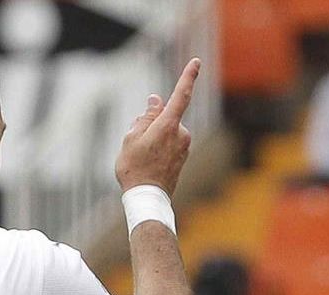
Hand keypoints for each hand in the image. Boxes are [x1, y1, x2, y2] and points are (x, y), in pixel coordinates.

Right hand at [115, 57, 201, 193]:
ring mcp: (184, 146)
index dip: (188, 76)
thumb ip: (145, 116)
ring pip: (166, 132)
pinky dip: (159, 149)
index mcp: (169, 125)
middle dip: (151, 123)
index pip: (181, 95)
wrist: (147, 198)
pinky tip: (149, 164)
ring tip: (141, 158)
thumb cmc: (135, 168)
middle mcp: (181, 133)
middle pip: (165, 117)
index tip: (196, 61)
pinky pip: (169, 144)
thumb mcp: (131, 138)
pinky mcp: (183, 157)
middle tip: (136, 144)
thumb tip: (156, 101)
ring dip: (154, 137)